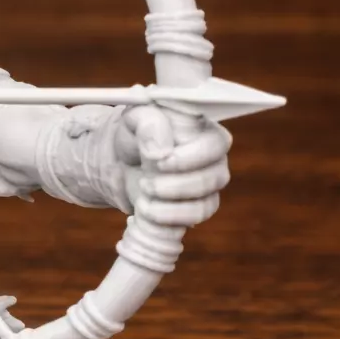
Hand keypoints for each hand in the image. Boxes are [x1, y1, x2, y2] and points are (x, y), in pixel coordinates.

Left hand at [115, 106, 231, 226]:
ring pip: (206, 204)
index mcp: (206, 131)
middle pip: (214, 179)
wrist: (123, 162)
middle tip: (145, 183)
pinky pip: (194, 220)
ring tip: (144, 195)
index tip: (159, 162)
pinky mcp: (197, 208)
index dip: (190, 158)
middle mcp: (215, 160)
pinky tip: (147, 210)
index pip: (216, 146)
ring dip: (170, 205)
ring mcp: (209, 187)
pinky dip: (168, 219)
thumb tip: (162, 150)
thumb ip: (148, 123)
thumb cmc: (136, 135)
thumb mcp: (134, 119)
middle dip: (176, 186)